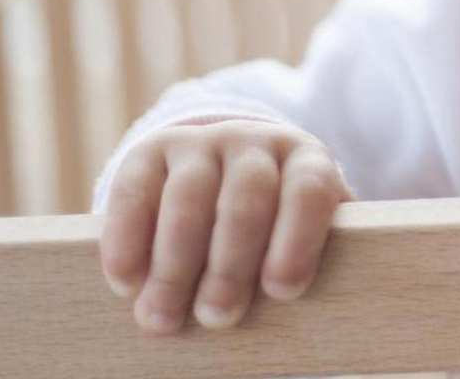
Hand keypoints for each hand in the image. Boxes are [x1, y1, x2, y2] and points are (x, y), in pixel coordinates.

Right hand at [98, 117, 354, 335]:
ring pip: (189, 197)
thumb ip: (317, 258)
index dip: (297, 240)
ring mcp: (200, 142)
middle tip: (217, 318)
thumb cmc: (275, 227)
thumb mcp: (301, 232)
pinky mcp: (149, 152)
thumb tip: (332, 307)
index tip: (282, 292)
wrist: (221, 176)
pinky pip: (135, 193)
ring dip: (174, 264)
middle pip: (246, 198)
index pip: (309, 191)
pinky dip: (127, 242)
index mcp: (305, 160)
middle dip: (230, 264)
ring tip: (163, 317)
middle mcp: (253, 143)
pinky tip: (126, 284)